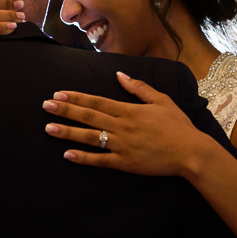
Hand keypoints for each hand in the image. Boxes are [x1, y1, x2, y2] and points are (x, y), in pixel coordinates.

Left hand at [44, 72, 215, 177]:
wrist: (191, 152)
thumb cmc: (177, 125)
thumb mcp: (161, 100)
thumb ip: (138, 87)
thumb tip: (119, 74)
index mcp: (129, 110)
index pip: (97, 101)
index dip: (76, 97)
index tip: (58, 94)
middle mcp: (122, 127)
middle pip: (88, 116)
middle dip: (65, 110)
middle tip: (45, 106)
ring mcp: (122, 146)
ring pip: (89, 138)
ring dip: (67, 132)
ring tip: (48, 128)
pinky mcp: (125, 163)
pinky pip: (100, 160)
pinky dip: (83, 158)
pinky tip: (68, 155)